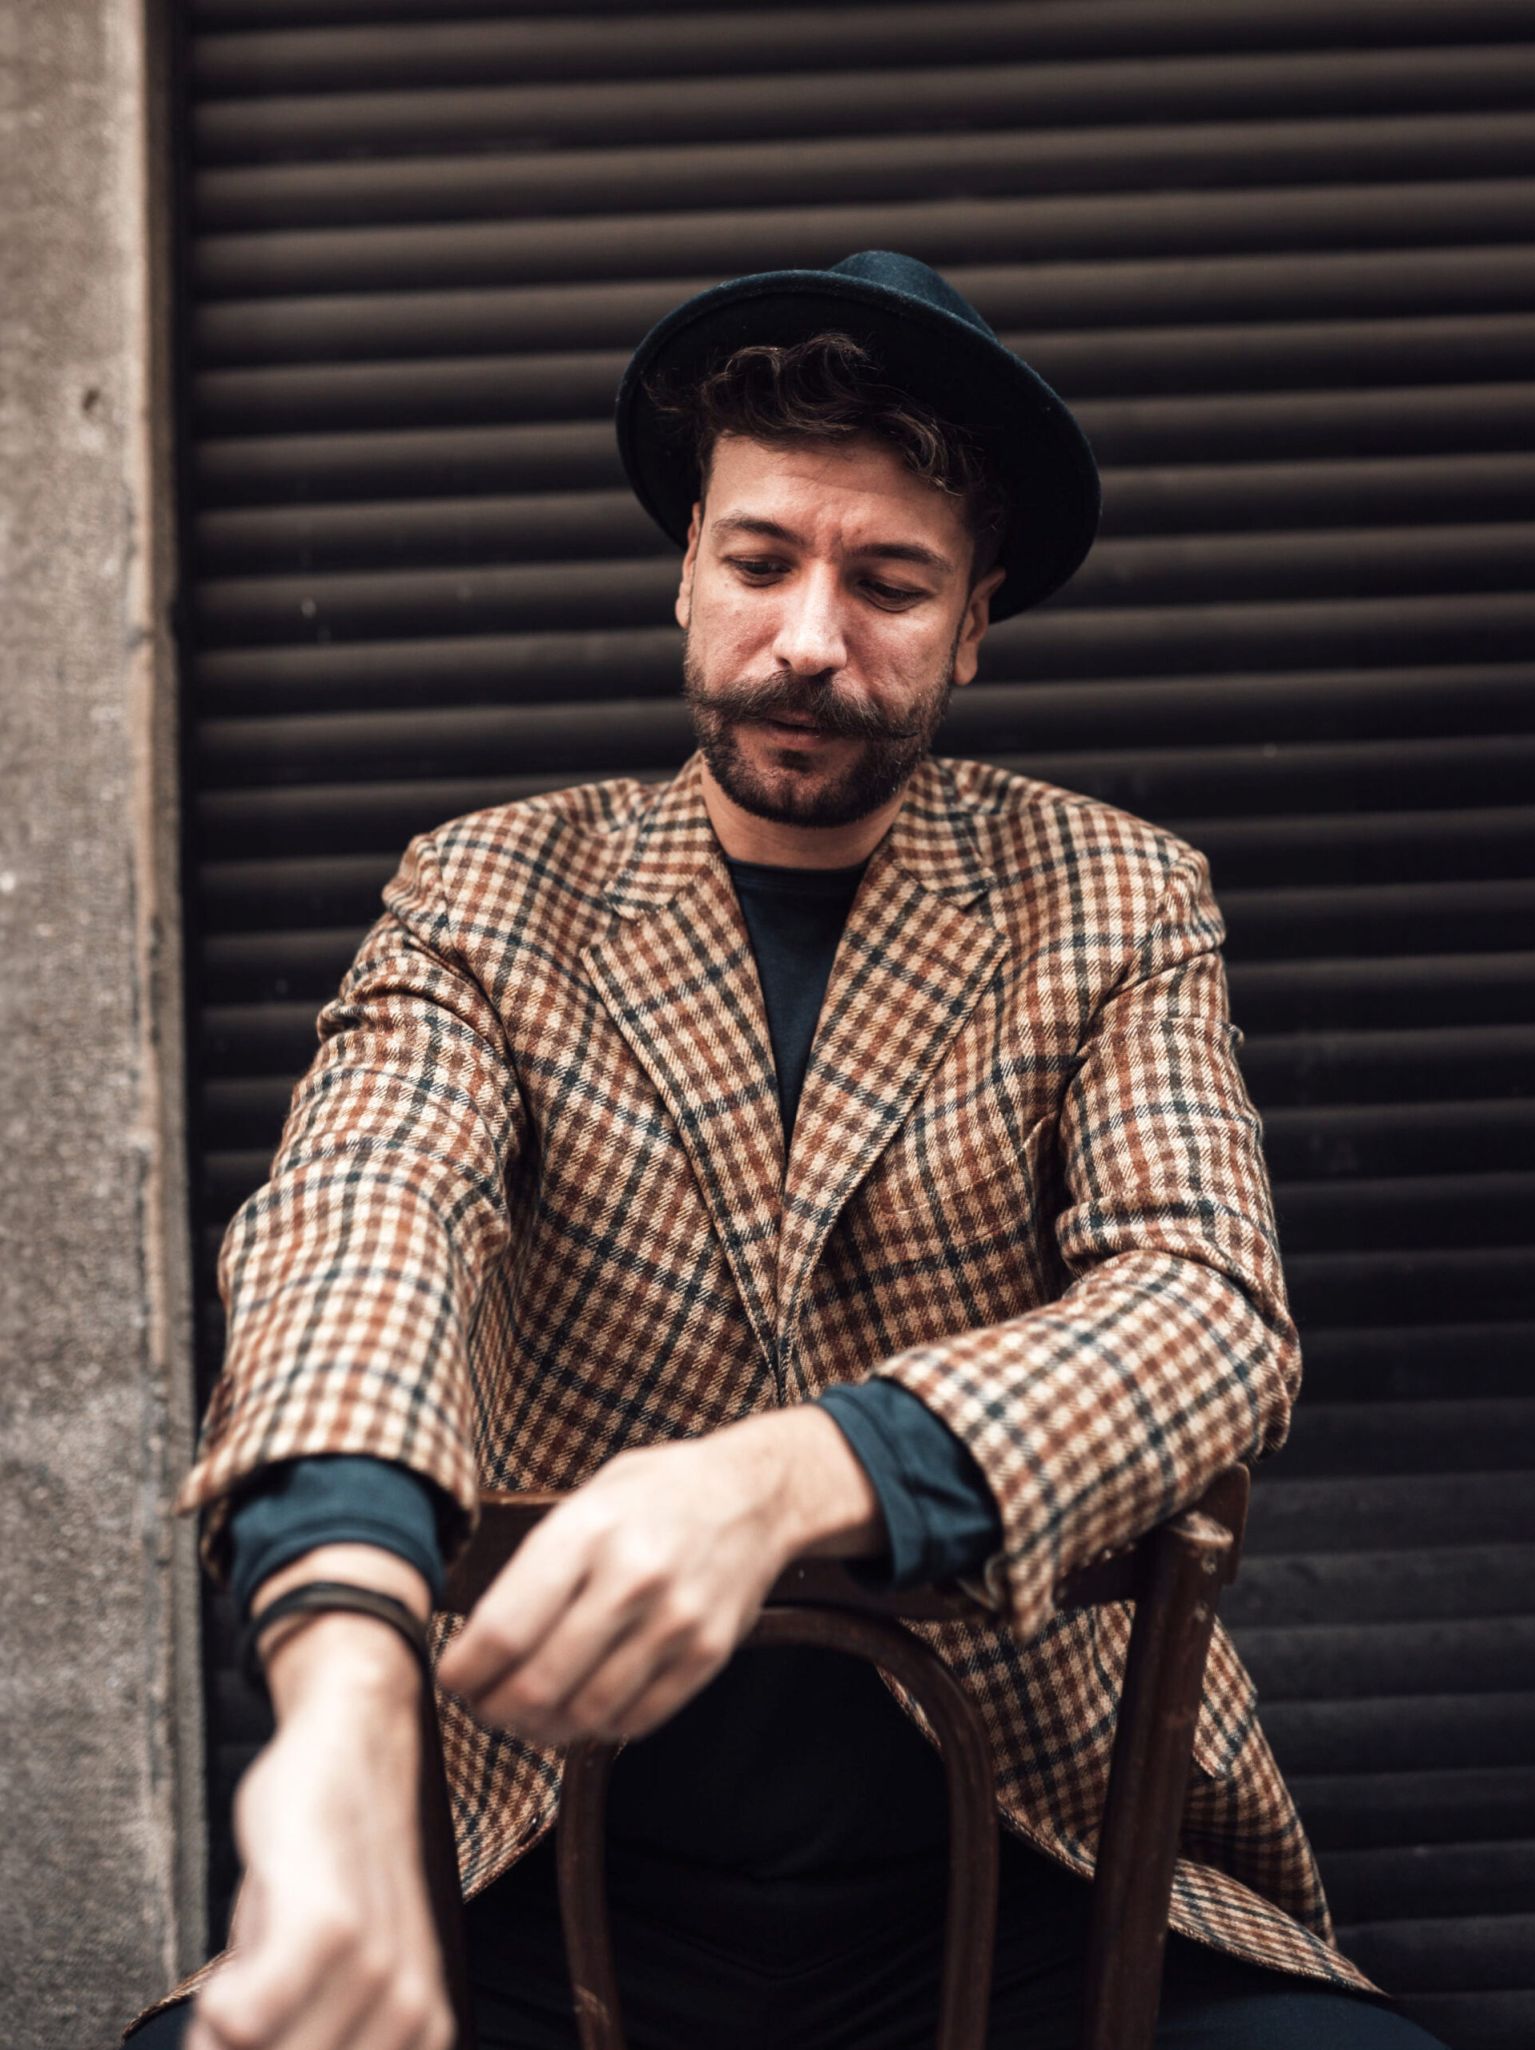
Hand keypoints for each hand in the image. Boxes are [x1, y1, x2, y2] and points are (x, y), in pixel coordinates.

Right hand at [189, 1566, 450, 2049]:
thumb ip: (305, 2034)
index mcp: (419, 2035)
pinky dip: (222, 2010)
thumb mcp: (331, 1975)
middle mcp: (411, 2017)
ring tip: (231, 1984)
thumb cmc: (330, 1863)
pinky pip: (251, 2019)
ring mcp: (377, 1972)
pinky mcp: (331, 1924)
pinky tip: (228, 1975)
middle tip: (229, 2010)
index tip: (250, 2029)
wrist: (356, 1742)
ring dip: (221, 2038)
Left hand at [436, 1407, 884, 1746]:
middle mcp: (631, 1578)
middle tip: (485, 1707)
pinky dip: (598, 1729)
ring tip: (528, 1715)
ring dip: (543, 1728)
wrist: (756, 1493)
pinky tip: (583, 1711)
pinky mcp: (707, 1654)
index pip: (505, 1630)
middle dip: (496, 1709)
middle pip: (538, 1684)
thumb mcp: (586, 1498)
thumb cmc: (657, 1492)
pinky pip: (636, 1720)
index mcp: (587, 1531)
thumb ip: (537, 1563)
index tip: (453, 1679)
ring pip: (585, 1714)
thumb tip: (481, 1637)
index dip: (465, 1672)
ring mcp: (674, 1621)